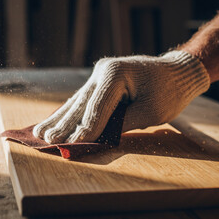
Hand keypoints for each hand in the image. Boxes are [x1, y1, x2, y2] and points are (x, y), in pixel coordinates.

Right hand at [33, 50, 209, 143]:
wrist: (177, 72)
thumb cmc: (169, 91)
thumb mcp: (151, 111)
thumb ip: (122, 123)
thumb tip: (96, 138)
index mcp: (116, 74)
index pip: (97, 108)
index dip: (84, 130)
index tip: (69, 146)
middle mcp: (103, 71)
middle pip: (81, 104)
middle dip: (63, 125)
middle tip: (45, 141)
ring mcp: (100, 75)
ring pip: (77, 102)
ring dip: (59, 119)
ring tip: (40, 132)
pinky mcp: (100, 82)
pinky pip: (82, 100)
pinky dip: (69, 113)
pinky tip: (54, 122)